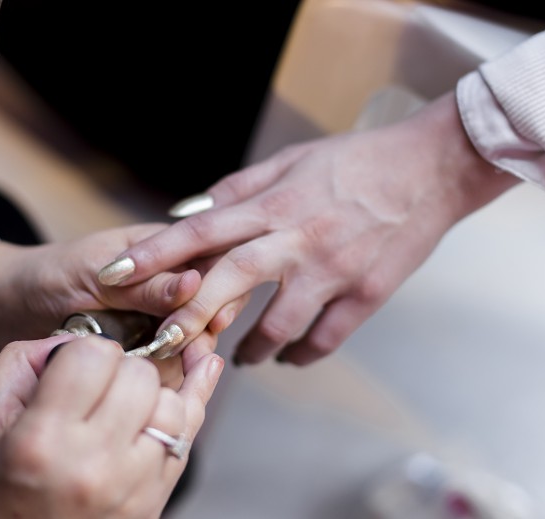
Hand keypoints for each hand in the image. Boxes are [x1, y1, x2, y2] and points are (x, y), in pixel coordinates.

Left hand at [0, 223, 215, 367]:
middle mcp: (171, 281)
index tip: (209, 320)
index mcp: (166, 248)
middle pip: (217, 303)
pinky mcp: (149, 344)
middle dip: (206, 327)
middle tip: (186, 348)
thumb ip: (147, 283)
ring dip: (188, 352)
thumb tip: (196, 283)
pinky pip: (175, 359)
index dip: (220, 290)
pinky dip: (169, 369)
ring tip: (164, 362)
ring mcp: (161, 314)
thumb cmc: (48, 275)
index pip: (216, 262)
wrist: (7, 308)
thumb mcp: (97, 274)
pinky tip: (155, 376)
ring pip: (200, 335)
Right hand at [0, 334, 223, 518]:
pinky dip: (197, 396)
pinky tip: (204, 367)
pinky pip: (191, 433)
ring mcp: (133, 484)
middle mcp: (94, 464)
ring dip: (150, 393)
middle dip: (119, 370)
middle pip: (139, 375)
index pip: (93, 356)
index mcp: (42, 441)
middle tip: (95, 391)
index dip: (84, 351)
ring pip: (171, 402)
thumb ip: (21, 366)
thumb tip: (71, 338)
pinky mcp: (157, 497)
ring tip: (121, 406)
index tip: (75, 367)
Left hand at [97, 91, 520, 364]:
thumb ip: (241, 188)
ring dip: (251, 348)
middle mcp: (300, 238)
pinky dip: (302, 355)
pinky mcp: (367, 294)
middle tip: (163, 344)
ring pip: (279, 323)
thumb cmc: (358, 161)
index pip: (202, 229)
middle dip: (191, 315)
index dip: (154, 254)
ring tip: (239, 359)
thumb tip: (192, 211)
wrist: (431, 169)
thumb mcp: (294, 160)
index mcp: (277, 202)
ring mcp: (335, 270)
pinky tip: (289, 358)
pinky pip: (326, 337)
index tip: (113, 276)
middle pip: (232, 281)